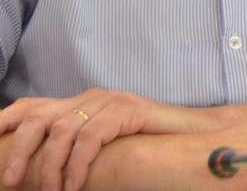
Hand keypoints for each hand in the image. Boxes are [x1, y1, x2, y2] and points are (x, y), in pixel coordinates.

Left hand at [0, 89, 224, 190]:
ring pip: (62, 130)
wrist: (194, 135)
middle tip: (9, 183)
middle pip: (39, 117)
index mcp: (80, 103)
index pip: (31, 107)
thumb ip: (76, 148)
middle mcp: (91, 97)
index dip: (5, 121)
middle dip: (19, 151)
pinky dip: (77, 164)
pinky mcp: (129, 110)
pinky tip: (74, 184)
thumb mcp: (103, 147)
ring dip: (50, 167)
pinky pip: (91, 136)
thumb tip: (41, 174)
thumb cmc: (148, 147)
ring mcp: (110, 101)